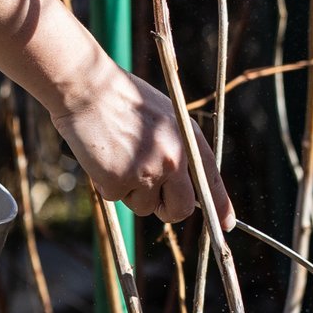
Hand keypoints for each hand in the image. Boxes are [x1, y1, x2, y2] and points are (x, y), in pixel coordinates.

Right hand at [51, 70, 233, 225]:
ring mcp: (147, 171)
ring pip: (143, 206)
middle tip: (150, 197)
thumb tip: (178, 183)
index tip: (226, 225)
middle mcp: (174, 158)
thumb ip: (176, 147)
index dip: (220, 207)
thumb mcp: (163, 116)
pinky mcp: (119, 181)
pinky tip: (102, 157)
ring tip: (118, 157)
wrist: (87, 87)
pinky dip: (106, 184)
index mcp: (188, 139)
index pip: (211, 181)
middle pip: (180, 209)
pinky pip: (115, 198)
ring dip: (130, 192)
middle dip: (166, 209)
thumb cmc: (121, 97)